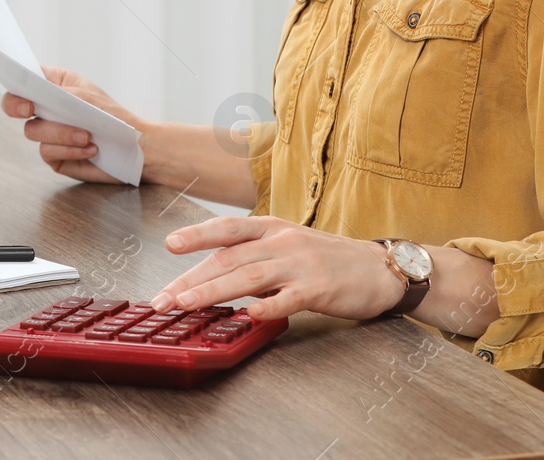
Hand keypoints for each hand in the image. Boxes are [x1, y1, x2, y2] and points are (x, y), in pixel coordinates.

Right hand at [0, 65, 147, 184]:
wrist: (134, 148)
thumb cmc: (113, 116)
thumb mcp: (85, 95)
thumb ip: (55, 92)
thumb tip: (32, 92)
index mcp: (52, 85)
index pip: (21, 77)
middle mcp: (46, 108)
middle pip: (13, 105)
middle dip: (17, 105)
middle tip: (31, 108)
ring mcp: (48, 133)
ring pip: (33, 131)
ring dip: (60, 133)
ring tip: (87, 135)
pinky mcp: (54, 156)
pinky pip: (47, 152)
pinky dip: (68, 148)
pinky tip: (89, 148)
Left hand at [150, 216, 405, 320]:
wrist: (379, 269)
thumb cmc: (327, 260)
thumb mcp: (287, 247)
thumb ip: (252, 258)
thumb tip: (210, 275)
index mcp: (272, 228)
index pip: (227, 228)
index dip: (197, 235)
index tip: (169, 245)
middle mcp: (282, 241)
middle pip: (229, 257)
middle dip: (191, 278)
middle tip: (164, 297)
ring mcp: (301, 264)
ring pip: (249, 276)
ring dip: (213, 291)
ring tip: (186, 304)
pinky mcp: (320, 288)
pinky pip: (288, 298)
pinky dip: (268, 307)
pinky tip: (249, 315)